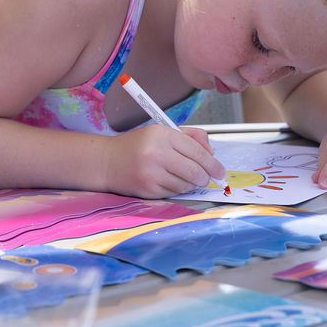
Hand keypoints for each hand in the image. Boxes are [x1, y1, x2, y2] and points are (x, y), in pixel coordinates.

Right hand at [104, 124, 225, 198]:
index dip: (212, 163)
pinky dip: (177, 189)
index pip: (196, 151)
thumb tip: (212, 153)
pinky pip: (174, 193)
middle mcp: (157, 153)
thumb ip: (189, 138)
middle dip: (205, 177)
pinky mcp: (148, 189)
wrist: (107, 162)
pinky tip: (170, 182)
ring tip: (185, 177)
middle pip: (194, 170)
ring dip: (190, 184)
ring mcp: (152, 173)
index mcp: (163, 134)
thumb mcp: (162, 133)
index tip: (219, 170)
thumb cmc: (137, 146)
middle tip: (207, 178)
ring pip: (185, 184)